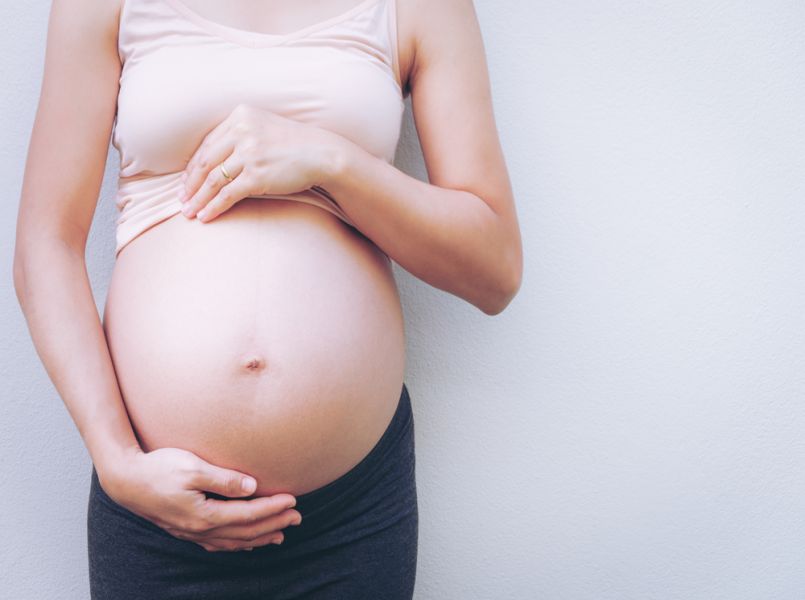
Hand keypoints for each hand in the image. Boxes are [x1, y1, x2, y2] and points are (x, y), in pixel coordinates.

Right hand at [99, 446, 302, 551]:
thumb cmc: (158, 468)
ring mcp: (191, 533)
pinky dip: (238, 543)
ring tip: (281, 533)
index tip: (293, 500)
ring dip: (259, 537)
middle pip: (245, 531)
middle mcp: (199, 529)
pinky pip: (218, 543)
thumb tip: (252, 485)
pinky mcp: (185, 529)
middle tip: (298, 517)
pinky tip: (247, 541)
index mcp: (204, 514)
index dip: (273, 508)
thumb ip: (223, 478)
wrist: (125, 480)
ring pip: (233, 541)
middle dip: (274, 524)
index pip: (248, 514)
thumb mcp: (192, 467)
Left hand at [179, 103, 342, 221]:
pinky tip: (206, 216)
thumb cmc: (295, 144)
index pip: (208, 144)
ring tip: (190, 212)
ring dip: (198, 199)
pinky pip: (227, 194)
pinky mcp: (257, 176)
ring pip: (213, 180)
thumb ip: (241, 134)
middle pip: (205, 162)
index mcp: (240, 116)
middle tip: (182, 200)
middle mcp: (242, 132)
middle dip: (190, 184)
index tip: (186, 181)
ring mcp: (249, 154)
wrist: (322, 154)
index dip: (193, 165)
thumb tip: (214, 159)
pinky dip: (214, 207)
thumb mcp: (265, 127)